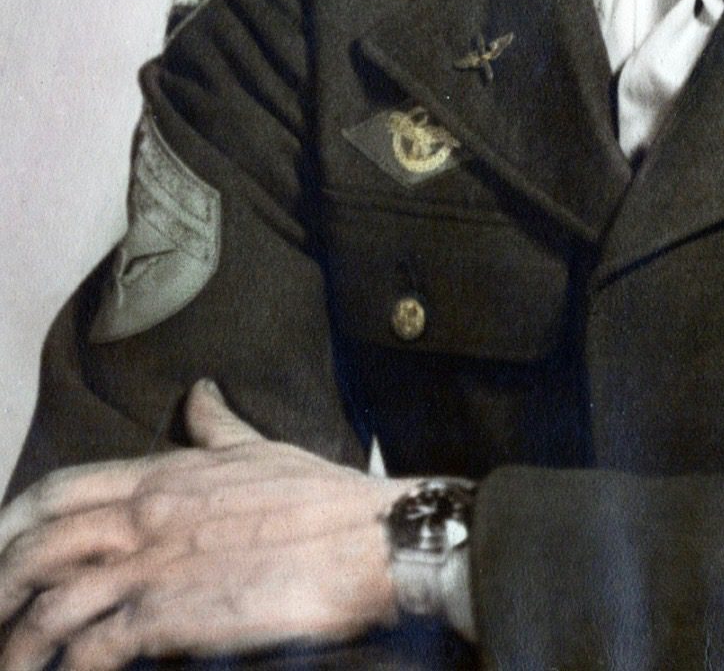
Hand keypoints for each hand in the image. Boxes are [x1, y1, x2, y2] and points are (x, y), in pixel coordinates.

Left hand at [0, 380, 424, 669]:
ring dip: (20, 645)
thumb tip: (199, 394)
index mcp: (165, 474)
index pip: (61, 491)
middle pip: (38, 548)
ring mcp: (154, 566)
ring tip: (15, 668)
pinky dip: (65, 668)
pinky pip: (89, 649)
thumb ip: (218, 430)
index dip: (14, 521)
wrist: (371, 541)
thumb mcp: (262, 451)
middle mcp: (147, 515)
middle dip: (0, 585)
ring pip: (49, 607)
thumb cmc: (324, 500)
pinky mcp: (169, 618)